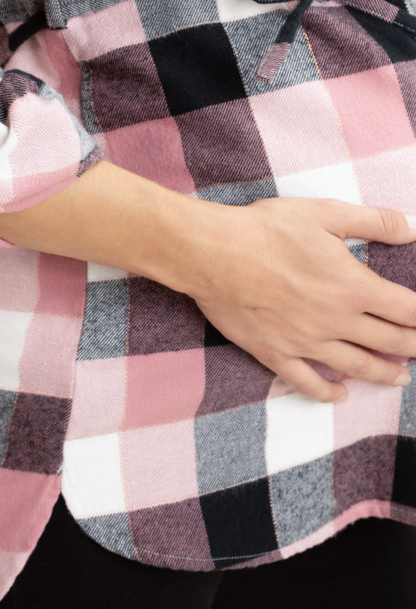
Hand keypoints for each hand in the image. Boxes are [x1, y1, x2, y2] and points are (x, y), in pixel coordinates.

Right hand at [191, 198, 415, 401]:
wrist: (212, 254)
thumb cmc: (266, 231)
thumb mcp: (325, 214)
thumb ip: (374, 222)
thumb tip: (413, 227)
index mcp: (355, 287)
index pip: (407, 310)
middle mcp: (336, 321)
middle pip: (389, 342)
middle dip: (413, 346)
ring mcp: (305, 342)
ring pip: (355, 366)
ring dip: (383, 373)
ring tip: (399, 377)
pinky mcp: (274, 353)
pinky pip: (307, 382)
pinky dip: (328, 393)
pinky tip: (341, 394)